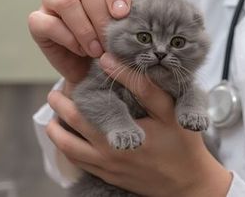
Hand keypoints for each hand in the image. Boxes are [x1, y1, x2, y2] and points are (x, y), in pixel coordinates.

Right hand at [28, 0, 130, 93]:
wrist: (91, 68)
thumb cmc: (111, 42)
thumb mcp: (126, 28)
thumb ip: (129, 18)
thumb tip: (129, 19)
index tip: (123, 14)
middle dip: (101, 14)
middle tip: (110, 37)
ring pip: (64, 0)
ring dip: (84, 28)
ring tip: (97, 49)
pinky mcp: (38, 20)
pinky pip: (45, 22)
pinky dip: (67, 38)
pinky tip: (81, 50)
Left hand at [45, 53, 231, 196]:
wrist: (189, 183)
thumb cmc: (181, 144)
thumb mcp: (168, 110)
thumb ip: (141, 85)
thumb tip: (111, 62)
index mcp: (116, 136)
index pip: (82, 109)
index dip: (74, 89)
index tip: (74, 74)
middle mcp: (105, 154)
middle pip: (67, 128)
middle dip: (59, 106)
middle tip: (56, 91)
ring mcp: (105, 168)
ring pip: (67, 148)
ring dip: (56, 130)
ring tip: (56, 113)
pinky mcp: (109, 176)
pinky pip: (79, 162)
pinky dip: (68, 147)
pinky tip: (71, 136)